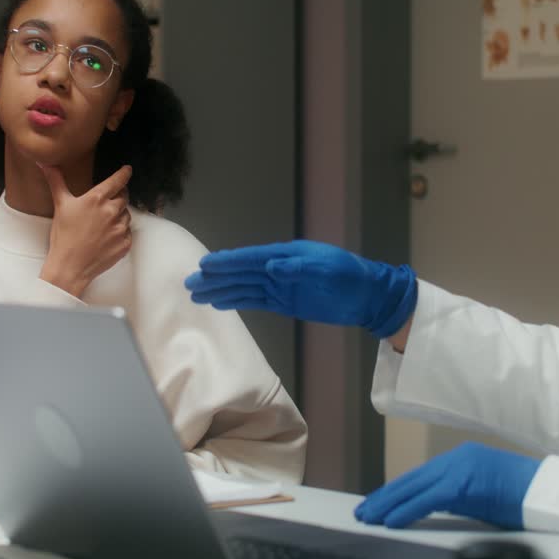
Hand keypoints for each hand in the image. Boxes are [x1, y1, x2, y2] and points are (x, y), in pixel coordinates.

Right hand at [38, 164, 132, 297]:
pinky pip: (128, 233)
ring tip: (101, 225)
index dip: (124, 173)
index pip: (118, 181)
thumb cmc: (64, 235)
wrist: (70, 266)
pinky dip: (120, 233)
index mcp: (97, 199)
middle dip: (118, 197)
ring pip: (126, 215)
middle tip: (106, 204)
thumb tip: (45, 163)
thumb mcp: (60, 205)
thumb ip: (56, 181)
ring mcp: (120, 228)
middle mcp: (112, 211)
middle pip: (124, 197)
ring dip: (119, 216)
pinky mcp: (125, 243)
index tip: (128, 169)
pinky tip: (106, 238)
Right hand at [183, 240, 417, 337]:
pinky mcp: (285, 302)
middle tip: (190, 283)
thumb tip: (272, 267)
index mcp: (288, 256)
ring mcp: (280, 286)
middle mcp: (279, 268)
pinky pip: (256, 301)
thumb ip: (300, 268)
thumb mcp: (329, 270)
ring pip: (244, 288)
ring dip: (221, 290)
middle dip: (216, 278)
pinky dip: (237, 301)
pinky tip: (221, 303)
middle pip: (241, 273)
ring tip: (197, 295)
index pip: (251, 259)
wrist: (368, 296)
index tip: (205, 265)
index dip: (228, 262)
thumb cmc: (350, 279)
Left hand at [354, 442, 540, 528]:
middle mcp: (457, 458)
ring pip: (414, 486)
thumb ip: (459, 497)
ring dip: (388, 503)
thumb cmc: (524, 498)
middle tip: (364, 510)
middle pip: (412, 478)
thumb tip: (435, 509)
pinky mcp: (465, 483)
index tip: (378, 503)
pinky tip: (391, 520)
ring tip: (369, 516)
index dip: (397, 490)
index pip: (421, 476)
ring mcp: (460, 467)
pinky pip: (428, 498)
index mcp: (462, 459)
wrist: (552, 493)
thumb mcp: (484, 495)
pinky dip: (407, 509)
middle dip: (385, 496)